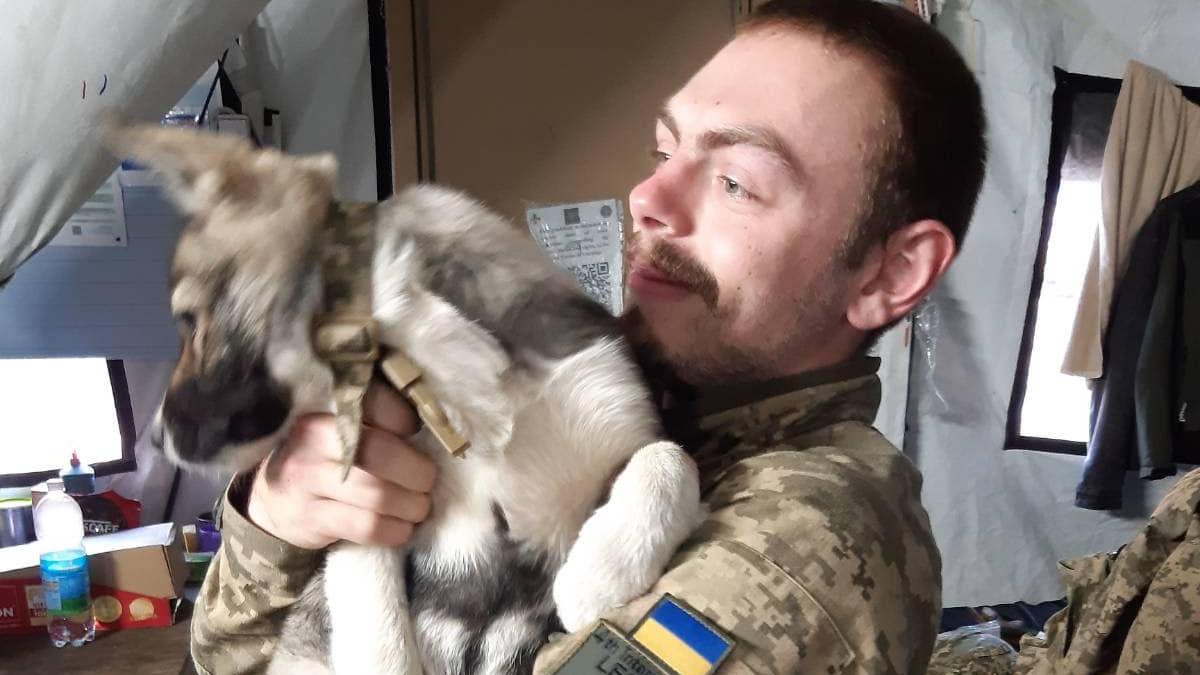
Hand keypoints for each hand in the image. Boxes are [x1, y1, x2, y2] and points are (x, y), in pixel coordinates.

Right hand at [246, 380, 437, 548]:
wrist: (268, 501)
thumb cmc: (318, 459)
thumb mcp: (334, 428)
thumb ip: (371, 421)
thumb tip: (430, 423)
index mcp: (324, 412)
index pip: (374, 403)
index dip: (405, 418)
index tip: (415, 432)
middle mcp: (312, 443)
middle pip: (381, 453)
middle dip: (417, 471)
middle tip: (426, 480)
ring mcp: (308, 483)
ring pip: (378, 495)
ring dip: (412, 505)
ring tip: (418, 506)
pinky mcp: (313, 519)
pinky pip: (368, 527)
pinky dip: (395, 530)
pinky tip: (402, 528)